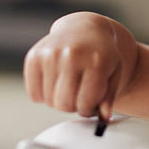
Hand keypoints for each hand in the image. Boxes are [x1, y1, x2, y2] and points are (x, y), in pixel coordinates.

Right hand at [23, 12, 137, 118]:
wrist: (84, 29)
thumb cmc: (102, 55)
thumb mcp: (114, 73)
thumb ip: (108, 98)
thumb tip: (103, 119)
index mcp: (97, 61)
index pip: (86, 103)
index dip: (88, 110)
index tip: (91, 106)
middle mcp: (72, 55)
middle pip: (65, 104)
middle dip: (73, 107)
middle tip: (79, 97)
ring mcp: (51, 54)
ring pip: (49, 101)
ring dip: (59, 101)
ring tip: (69, 89)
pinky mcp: (34, 56)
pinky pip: (34, 93)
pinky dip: (43, 96)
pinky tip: (55, 85)